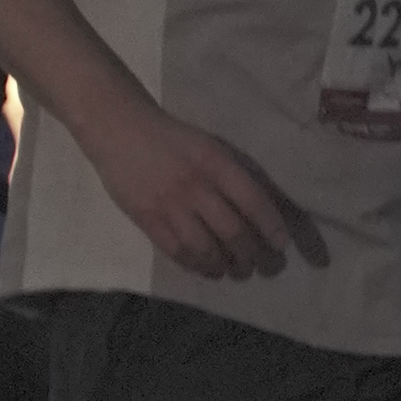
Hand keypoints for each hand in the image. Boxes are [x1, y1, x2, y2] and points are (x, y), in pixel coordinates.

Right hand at [90, 100, 291, 278]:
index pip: (253, 201)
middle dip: (252, 256)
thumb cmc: (170, 138)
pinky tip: (207, 269)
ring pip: (206, 249)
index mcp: (215, 163)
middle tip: (261, 268)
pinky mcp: (147, 220)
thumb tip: (258, 214)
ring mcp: (170, 206)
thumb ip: (230, 176)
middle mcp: (196, 186)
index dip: (271, 228)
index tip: (281, 246)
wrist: (119, 129)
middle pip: (233, 232)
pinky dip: (197, 266)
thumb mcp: (207, 146)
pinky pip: (178, 252)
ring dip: (225, 266)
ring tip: (233, 271)